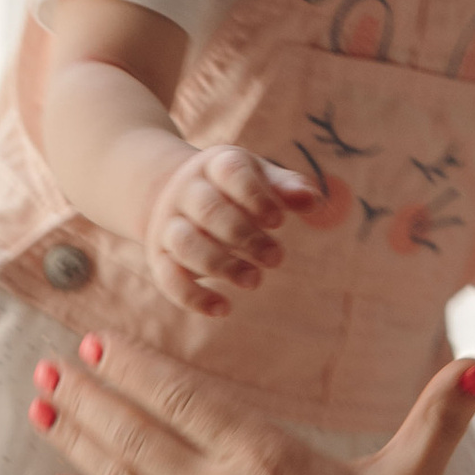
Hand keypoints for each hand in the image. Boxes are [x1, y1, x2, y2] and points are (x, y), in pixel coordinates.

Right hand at [140, 146, 326, 319]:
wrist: (176, 196)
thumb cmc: (233, 191)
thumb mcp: (259, 179)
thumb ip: (286, 188)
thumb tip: (313, 200)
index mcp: (215, 166)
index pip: (232, 173)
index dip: (255, 197)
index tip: (278, 221)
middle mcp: (186, 192)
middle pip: (209, 210)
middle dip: (244, 236)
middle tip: (276, 259)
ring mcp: (169, 224)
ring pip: (186, 243)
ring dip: (221, 265)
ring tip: (254, 280)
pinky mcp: (160, 257)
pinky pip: (168, 278)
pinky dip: (193, 297)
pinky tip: (223, 308)